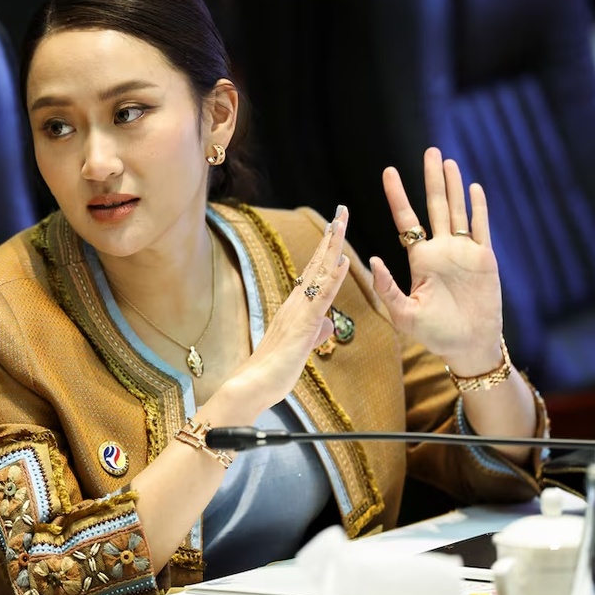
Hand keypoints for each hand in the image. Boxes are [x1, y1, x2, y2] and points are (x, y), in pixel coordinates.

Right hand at [223, 207, 351, 418]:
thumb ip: (315, 332)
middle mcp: (296, 303)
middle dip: (331, 236)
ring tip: (342, 222)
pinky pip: (322, 297)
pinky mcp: (303, 325)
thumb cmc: (273, 370)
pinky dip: (333, 277)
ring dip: (332, 246)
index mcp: (296, 307)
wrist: (252, 384)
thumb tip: (328, 323)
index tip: (336, 226)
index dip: (326, 249)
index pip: (315, 272)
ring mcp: (298, 311)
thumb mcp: (301, 348)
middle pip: (317, 263)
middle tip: (342, 210)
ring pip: (319, 273)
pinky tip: (343, 261)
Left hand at [370, 148, 503, 373]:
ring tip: (448, 161)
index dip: (397, 196)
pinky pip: (481, 228)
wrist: (468, 345)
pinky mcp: (484, 258)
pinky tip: (474, 188)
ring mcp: (463, 252)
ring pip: (458, 211)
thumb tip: (374, 260)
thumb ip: (387, 289)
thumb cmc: (434, 334)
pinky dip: (478, 208)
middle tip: (429, 150)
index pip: (405, 220)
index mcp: (419, 259)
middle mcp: (440, 250)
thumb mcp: (403, 314)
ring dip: (454, 186)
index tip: (388, 171)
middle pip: (434, 206)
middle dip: (431, 179)